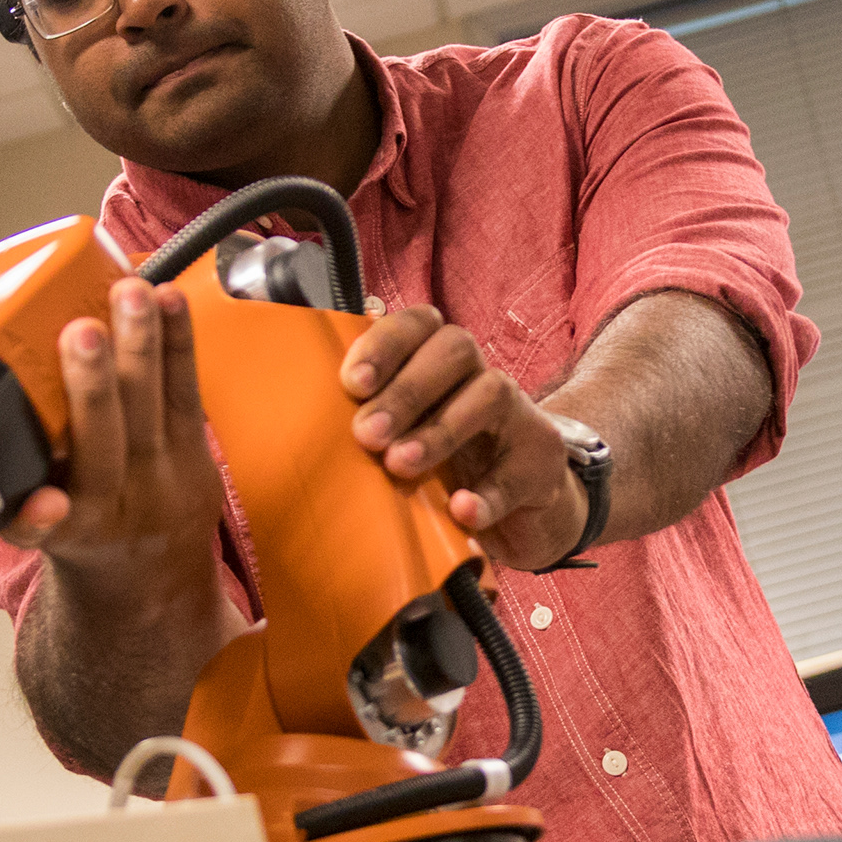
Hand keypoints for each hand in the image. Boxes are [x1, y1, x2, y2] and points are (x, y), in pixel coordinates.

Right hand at [2, 282, 232, 599]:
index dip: (38, 516)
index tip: (43, 501)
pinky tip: (169, 300)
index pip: (44, 525)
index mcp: (67, 529)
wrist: (154, 572)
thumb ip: (6, 500)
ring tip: (132, 294)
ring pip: (152, 406)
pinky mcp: (196, 446)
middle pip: (104, 443)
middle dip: (92, 385)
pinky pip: (188, 391)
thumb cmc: (86, 533)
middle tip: (80, 333)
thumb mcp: (36, 534)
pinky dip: (178, 342)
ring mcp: (162, 473)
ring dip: (142, 344)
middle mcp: (116, 501)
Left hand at [340, 305, 585, 570]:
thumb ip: (370, 424)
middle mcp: (483, 378)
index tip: (352, 383)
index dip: (385, 343)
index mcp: (444, 366)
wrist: (526, 517)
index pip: (420, 324)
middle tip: (367, 433)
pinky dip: (488, 493)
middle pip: (455, 350)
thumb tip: (299, 422)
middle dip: (406, 389)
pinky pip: (518, 471)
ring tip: (401, 465)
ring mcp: (519, 418)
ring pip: (490, 394)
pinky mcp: (542, 464)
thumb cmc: (451, 471)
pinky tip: (460, 511)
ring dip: (440, 429)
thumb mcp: (409, 442)